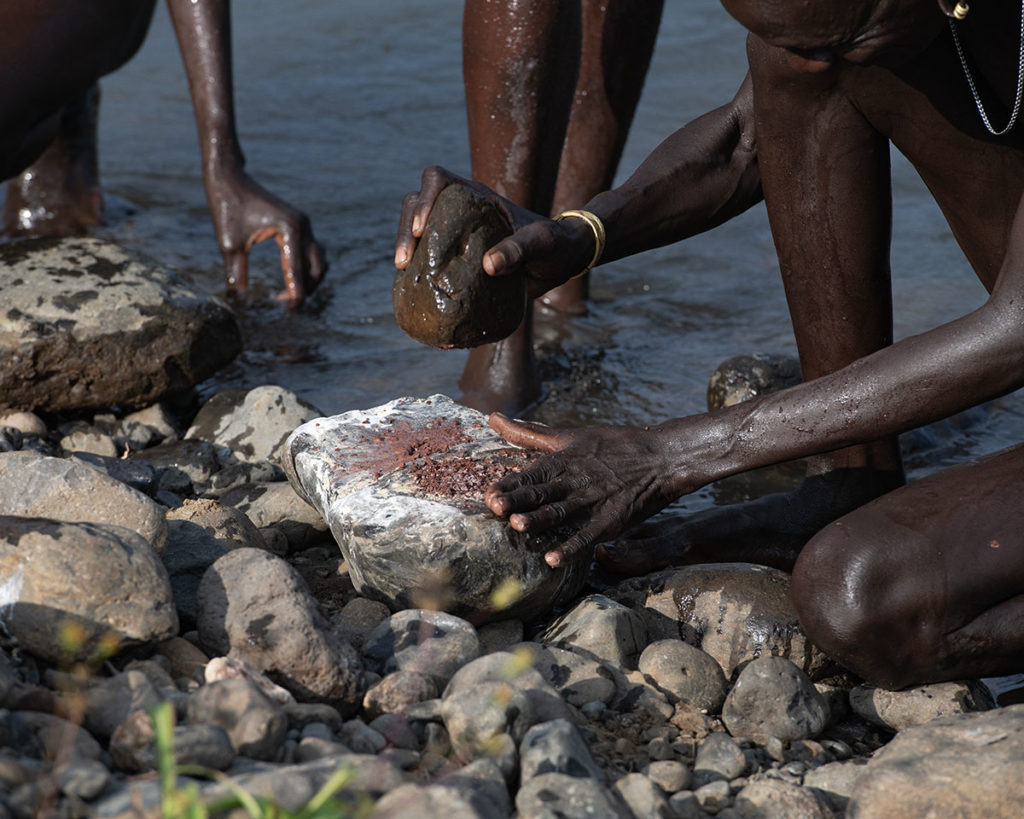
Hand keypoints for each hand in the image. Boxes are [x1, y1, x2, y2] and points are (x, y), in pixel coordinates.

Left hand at [207, 169, 325, 307]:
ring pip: (318, 259)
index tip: (291, 313)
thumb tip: (238, 300)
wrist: (228, 176)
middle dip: (307, 288)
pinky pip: (309, 250)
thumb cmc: (227, 206)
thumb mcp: (229, 244)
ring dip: (309, 278)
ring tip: (290, 293)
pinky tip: (288, 277)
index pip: (297, 271)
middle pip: (317, 268)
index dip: (295, 295)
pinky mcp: (297, 223)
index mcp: (290, 230)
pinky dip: (304, 266)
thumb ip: (236, 273)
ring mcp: (302, 224)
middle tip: (289, 305)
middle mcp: (302, 226)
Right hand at [395, 166, 597, 298]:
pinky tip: (418, 300)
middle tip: (404, 262)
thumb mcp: (542, 244)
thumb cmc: (554, 245)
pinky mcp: (455, 259)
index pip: (438, 180)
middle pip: (414, 206)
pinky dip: (420, 278)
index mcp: (477, 199)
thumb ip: (521, 248)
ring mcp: (454, 235)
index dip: (423, 198)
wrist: (559, 261)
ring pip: (415, 234)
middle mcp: (459, 212)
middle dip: (403, 231)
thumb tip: (489, 265)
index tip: (421, 227)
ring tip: (405, 276)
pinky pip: (428, 263)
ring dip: (405, 252)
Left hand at [484, 412, 681, 567]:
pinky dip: (570, 548)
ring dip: (539, 520)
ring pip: (561, 512)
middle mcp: (575, 480)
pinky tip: (552, 560)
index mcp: (563, 460)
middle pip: (542, 492)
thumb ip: (528, 433)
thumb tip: (492, 417)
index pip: (531, 474)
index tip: (487, 495)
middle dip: (517, 500)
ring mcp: (593, 501)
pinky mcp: (611, 520)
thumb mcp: (569, 435)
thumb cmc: (613, 446)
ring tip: (518, 526)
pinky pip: (587, 536)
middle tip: (494, 507)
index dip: (509, 485)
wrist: (661, 458)